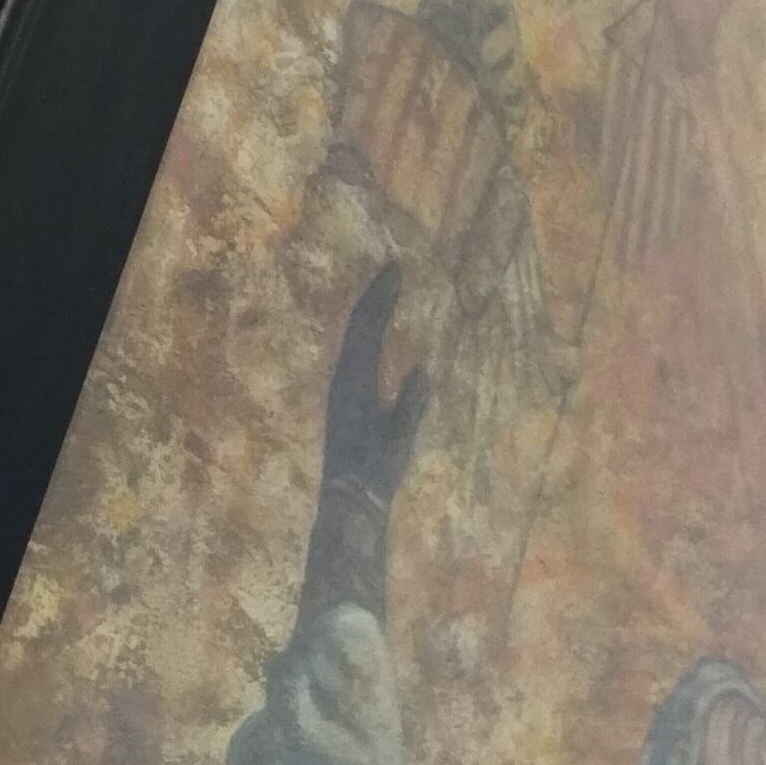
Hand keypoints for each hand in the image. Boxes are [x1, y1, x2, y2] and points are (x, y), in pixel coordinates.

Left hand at [321, 263, 430, 500]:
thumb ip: (410, 405)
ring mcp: (341, 385)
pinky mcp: (344, 395)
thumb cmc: (376, 470)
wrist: (348, 496)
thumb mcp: (398, 438)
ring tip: (388, 292)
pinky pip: (356, 351)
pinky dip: (369, 332)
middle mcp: (343, 377)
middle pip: (357, 326)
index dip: (381, 298)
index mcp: (354, 382)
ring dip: (371, 311)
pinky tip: (380, 330)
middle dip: (375, 295)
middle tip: (394, 269)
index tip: (397, 270)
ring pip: (353, 337)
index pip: (367, 329)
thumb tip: (424, 369)